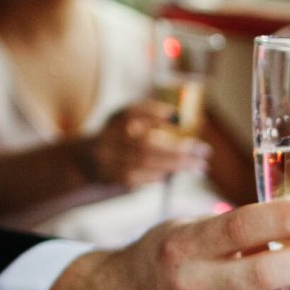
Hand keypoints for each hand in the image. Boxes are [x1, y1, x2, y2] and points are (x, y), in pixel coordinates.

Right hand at [91, 101, 209, 188]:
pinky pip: (139, 177)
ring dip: (175, 165)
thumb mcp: (129, 118)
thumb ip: (150, 113)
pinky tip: (174, 174)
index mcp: (116, 119)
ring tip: (199, 166)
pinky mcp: (112, 177)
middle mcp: (109, 137)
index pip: (133, 112)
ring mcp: (109, 159)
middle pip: (145, 143)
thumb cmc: (118, 136)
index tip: (176, 117)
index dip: (153, 113)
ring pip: (145, 162)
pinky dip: (158, 175)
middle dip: (178, 149)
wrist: (86, 160)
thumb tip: (178, 117)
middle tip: (204, 151)